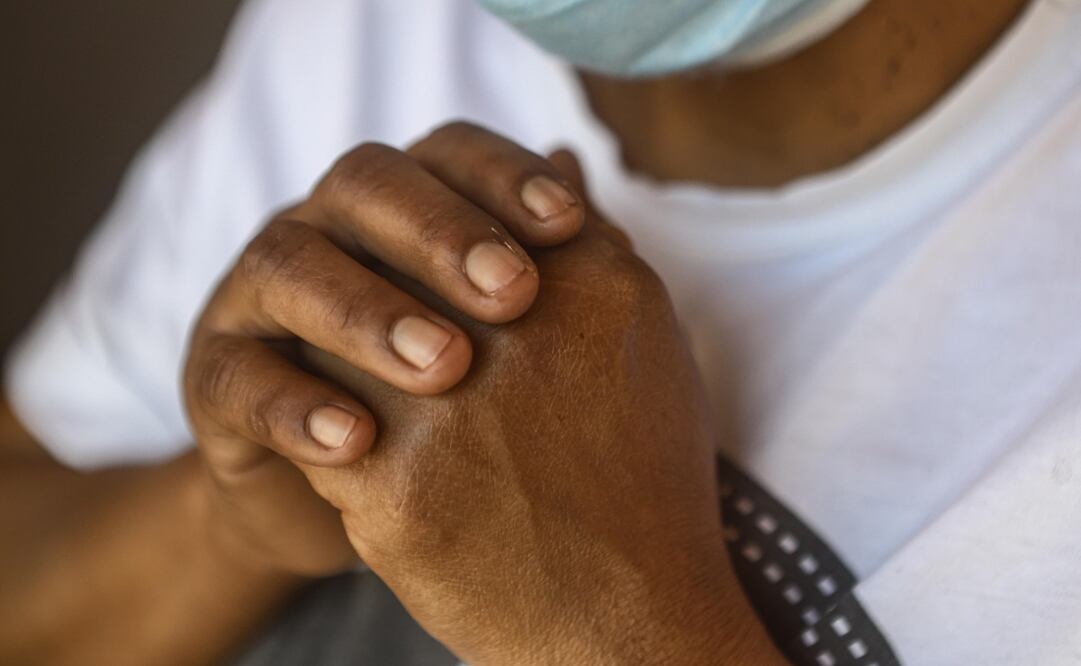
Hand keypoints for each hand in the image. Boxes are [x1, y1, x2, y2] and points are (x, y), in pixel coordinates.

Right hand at [182, 123, 585, 575]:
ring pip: (289, 265)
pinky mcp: (213, 376)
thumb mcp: (504, 340)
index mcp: (400, 209)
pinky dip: (294, 407)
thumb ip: (537, 263)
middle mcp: (325, 230)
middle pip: (365, 185)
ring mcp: (257, 297)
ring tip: (445, 369)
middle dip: (440, 231)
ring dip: (368, 312)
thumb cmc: (445, 405)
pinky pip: (236, 377)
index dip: (504, 175)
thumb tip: (582, 176)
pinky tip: (357, 442)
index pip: (445, 152)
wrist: (348, 500)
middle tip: (512, 294)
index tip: (570, 224)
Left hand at [298, 154, 780, 662]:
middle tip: (402, 347)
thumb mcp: (646, 340)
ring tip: (371, 399)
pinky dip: (323, 430)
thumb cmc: (641, 482)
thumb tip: (558, 157)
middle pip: (396, 258)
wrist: (627, 622)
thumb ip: (595, 242)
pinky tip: (357, 459)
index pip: (470, 200)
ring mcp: (454, 407)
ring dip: (340, 357)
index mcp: (592, 283)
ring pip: (340, 329)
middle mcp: (523, 333)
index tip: (442, 287)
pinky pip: (317, 416)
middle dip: (382, 291)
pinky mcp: (395, 484)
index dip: (437, 240)